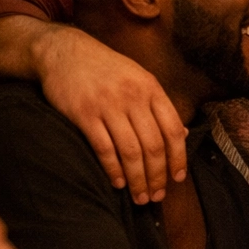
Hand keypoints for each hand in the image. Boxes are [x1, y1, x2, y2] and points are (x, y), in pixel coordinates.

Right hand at [35, 24, 186, 203]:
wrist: (64, 51)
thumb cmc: (107, 69)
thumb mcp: (140, 79)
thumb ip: (160, 107)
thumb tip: (184, 135)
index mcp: (152, 89)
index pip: (174, 130)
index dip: (178, 158)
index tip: (178, 178)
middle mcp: (133, 98)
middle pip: (154, 145)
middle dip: (158, 176)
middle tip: (157, 196)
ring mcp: (108, 106)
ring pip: (131, 151)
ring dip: (138, 179)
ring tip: (140, 196)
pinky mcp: (83, 114)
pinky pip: (103, 148)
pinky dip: (113, 169)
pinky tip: (117, 183)